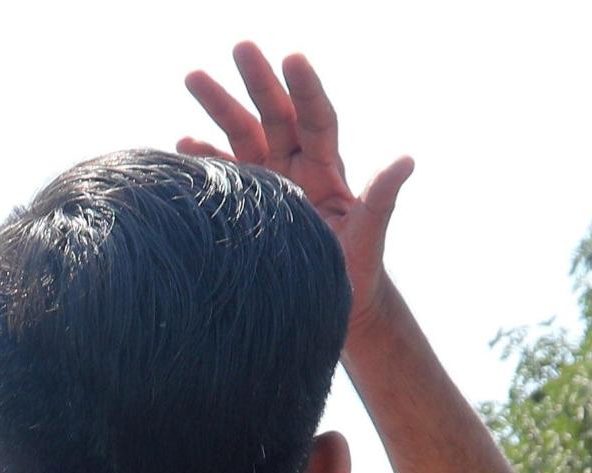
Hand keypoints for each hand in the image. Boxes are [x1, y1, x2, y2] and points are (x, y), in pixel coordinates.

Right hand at [183, 45, 411, 329]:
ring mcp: (268, 185)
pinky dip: (204, 158)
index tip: (292, 59)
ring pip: (243, 135)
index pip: (316, 119)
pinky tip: (183, 143)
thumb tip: (407, 159)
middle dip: (258, 81)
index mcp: (326, 170)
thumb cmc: (356, 272)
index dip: (306, 90)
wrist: (332, 307)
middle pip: (275, 115)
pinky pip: (223, 175)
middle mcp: (295, 169)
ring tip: (193, 75)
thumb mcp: (370, 234)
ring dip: (219, 107)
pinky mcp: (246, 207)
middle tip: (241, 46)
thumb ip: (382, 196)